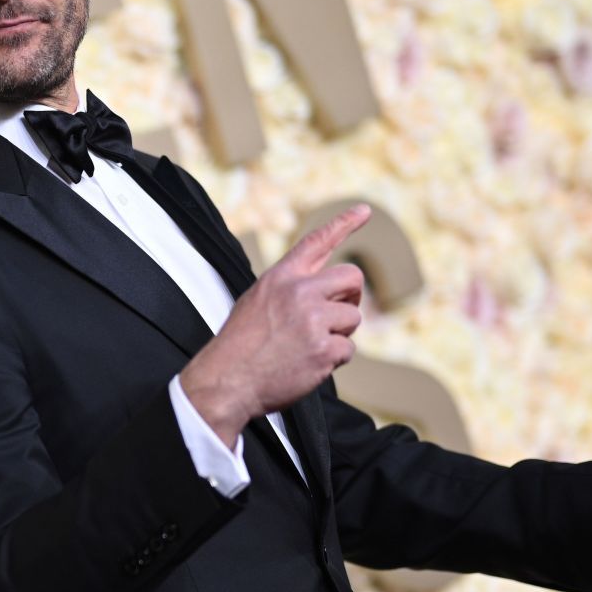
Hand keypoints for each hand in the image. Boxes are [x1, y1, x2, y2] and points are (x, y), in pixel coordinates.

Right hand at [180, 203, 371, 448]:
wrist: (226, 380)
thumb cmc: (239, 345)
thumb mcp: (255, 301)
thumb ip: (288, 289)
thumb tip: (322, 292)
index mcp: (281, 277)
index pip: (317, 242)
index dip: (344, 223)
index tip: (365, 210)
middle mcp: (299, 292)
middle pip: (351, 277)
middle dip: (351, 297)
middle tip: (337, 314)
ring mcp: (313, 320)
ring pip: (353, 317)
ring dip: (339, 334)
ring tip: (309, 346)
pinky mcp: (323, 349)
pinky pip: (348, 349)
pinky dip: (333, 360)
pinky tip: (309, 364)